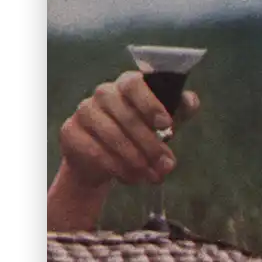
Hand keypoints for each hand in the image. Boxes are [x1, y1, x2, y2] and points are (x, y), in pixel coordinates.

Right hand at [58, 70, 199, 188]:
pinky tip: (131, 178)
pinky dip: (116, 167)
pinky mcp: (70, 132)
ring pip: (112, 136)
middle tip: (164, 164)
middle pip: (126, 115)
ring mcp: (84, 111)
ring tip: (151, 176)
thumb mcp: (163, 123)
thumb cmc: (140, 134)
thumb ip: (180, 110)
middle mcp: (104, 93)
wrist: (103, 159)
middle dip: (150, 144)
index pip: (134, 83)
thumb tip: (191, 101)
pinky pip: (95, 151)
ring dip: (135, 160)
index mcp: (127, 84)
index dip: (151, 104)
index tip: (167, 125)